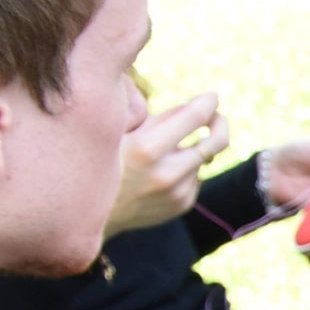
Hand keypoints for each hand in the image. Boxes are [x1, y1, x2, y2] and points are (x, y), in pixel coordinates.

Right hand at [112, 92, 230, 234]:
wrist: (90, 212)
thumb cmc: (101, 162)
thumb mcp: (120, 133)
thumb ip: (157, 119)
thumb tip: (196, 105)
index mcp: (146, 149)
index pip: (195, 117)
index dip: (208, 103)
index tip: (212, 96)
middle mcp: (167, 173)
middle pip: (216, 141)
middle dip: (219, 123)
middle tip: (215, 115)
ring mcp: (178, 192)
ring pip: (202, 158)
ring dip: (191, 149)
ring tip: (162, 151)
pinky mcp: (182, 204)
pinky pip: (196, 177)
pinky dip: (185, 169)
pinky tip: (160, 171)